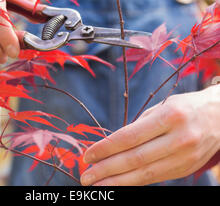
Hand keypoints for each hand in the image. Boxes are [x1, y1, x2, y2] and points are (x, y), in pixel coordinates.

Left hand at [80, 86, 219, 185]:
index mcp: (170, 116)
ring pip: (145, 174)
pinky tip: (119, 184)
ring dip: (117, 182)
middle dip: (107, 169)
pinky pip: (156, 178)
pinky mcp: (187, 170)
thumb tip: (112, 145)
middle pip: (136, 159)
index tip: (88, 155)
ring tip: (97, 186)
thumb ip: (140, 126)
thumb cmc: (184, 108)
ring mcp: (185, 158)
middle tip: (86, 176)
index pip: (131, 137)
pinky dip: (135, 182)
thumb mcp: (163, 107)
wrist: (219, 117)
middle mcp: (179, 138)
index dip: (106, 148)